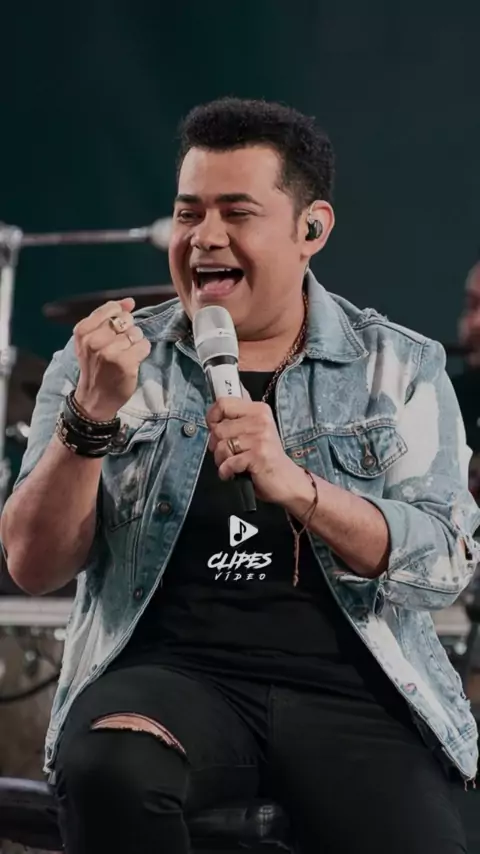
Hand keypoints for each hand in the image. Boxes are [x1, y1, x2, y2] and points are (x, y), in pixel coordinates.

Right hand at [73, 298, 150, 420]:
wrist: (95, 398)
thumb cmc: (95, 367)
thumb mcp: (90, 340)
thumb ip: (106, 318)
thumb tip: (129, 301)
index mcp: (83, 331)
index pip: (110, 309)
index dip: (119, 315)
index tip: (117, 329)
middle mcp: (94, 340)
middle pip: (125, 320)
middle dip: (127, 331)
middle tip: (119, 347)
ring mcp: (110, 352)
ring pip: (136, 333)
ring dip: (135, 343)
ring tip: (125, 354)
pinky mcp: (125, 362)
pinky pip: (144, 345)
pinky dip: (142, 352)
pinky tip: (133, 360)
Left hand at [206, 397, 304, 504]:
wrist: (286, 479)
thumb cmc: (265, 455)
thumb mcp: (255, 430)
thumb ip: (237, 418)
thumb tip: (214, 409)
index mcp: (258, 410)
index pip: (223, 404)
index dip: (212, 418)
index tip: (214, 428)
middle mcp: (261, 420)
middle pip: (219, 428)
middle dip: (216, 445)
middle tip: (226, 453)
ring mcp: (260, 438)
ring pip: (221, 446)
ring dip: (221, 459)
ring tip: (231, 463)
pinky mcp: (258, 456)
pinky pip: (228, 462)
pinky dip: (226, 471)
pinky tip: (232, 473)